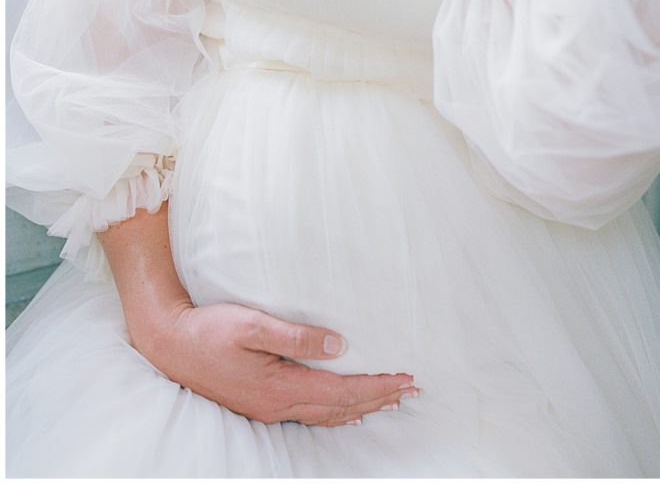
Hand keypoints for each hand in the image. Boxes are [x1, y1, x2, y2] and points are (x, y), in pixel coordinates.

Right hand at [138, 300, 416, 426]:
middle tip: (410, 390)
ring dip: (361, 407)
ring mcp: (268, 409)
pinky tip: (345, 409)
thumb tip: (339, 345)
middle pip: (340, 408)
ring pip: (327, 415)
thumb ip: (296, 336)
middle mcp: (277, 406)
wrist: (169, 344)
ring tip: (389, 401)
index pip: (342, 391)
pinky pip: (310, 414)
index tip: (405, 379)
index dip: (376, 387)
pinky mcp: (260, 404)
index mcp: (279, 387)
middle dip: (378, 398)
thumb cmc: (209, 329)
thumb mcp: (252, 324)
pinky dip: (336, 411)